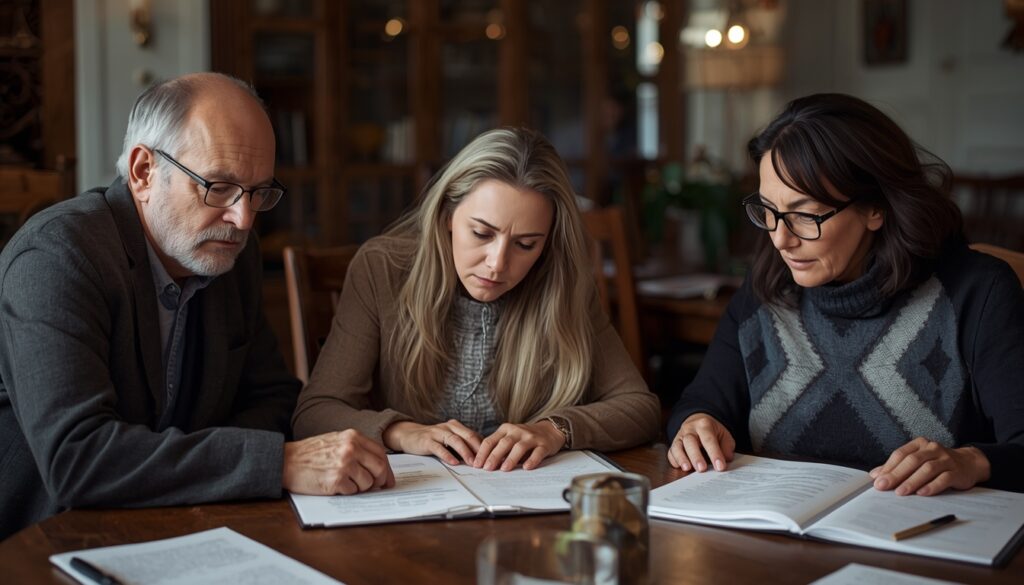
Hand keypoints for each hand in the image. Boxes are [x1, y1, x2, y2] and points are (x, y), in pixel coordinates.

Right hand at [282, 429, 394, 494]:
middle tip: (375, 487)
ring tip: (345, 483)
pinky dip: (347, 492)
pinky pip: (353, 491)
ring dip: (360, 487)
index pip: (380, 453)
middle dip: (380, 481)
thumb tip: (377, 466)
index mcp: (352, 436)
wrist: (285, 461)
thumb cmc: (310, 453)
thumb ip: (356, 448)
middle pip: (379, 468)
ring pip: (367, 483)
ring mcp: (344, 464)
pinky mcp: (336, 480)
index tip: (387, 479)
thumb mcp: (336, 440)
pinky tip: (335, 486)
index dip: (386, 468)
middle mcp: (351, 448)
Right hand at [382, 419, 482, 465]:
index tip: (492, 458)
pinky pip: (439, 448)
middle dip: (478, 449)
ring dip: (465, 452)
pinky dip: (447, 455)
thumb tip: (481, 457)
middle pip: (468, 436)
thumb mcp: (449, 440)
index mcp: (456, 426)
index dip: (484, 447)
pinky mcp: (427, 440)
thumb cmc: (433, 440)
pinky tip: (453, 463)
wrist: (409, 435)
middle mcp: (448, 427)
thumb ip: (462, 445)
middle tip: (486, 461)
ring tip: (472, 463)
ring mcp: (437, 432)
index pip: (474, 435)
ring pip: (455, 440)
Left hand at [473, 421, 565, 470]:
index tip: (476, 465)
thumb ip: (498, 448)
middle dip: (494, 456)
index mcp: (506, 429)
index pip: (490, 441)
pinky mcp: (544, 445)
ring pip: (519, 447)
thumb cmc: (524, 438)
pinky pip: (537, 452)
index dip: (482, 453)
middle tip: (487, 469)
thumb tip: (483, 465)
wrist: (549, 430)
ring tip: (504, 469)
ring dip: (511, 458)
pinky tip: (526, 467)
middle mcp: (518, 431)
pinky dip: (531, 460)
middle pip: (504, 443)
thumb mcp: (509, 438)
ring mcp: (531, 437)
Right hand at [667, 413, 735, 471]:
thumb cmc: (712, 431)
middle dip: (696, 456)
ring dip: (681, 458)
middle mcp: (689, 429)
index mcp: (704, 425)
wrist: (697, 421)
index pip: (709, 439)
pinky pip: (671, 452)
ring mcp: (679, 436)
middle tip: (702, 469)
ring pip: (677, 446)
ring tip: (687, 468)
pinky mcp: (673, 444)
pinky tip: (680, 467)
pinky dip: (674, 460)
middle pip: (690, 441)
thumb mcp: (724, 435)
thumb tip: (725, 459)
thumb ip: (726, 447)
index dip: (714, 453)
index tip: (720, 466)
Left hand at [870, 438, 990, 495]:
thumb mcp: (918, 460)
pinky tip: (922, 493)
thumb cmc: (937, 463)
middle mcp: (933, 449)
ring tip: (900, 492)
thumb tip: (875, 475)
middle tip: (883, 486)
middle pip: (912, 461)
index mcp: (920, 444)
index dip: (888, 467)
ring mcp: (946, 459)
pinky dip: (932, 486)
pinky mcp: (957, 472)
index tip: (876, 480)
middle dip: (896, 474)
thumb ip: (897, 467)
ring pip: (927, 469)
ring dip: (912, 481)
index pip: (900, 454)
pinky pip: (944, 478)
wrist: (969, 463)